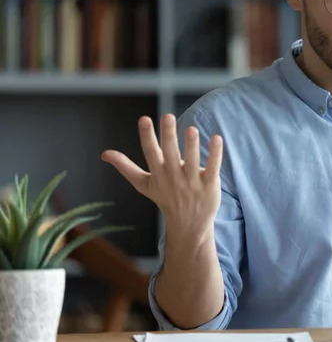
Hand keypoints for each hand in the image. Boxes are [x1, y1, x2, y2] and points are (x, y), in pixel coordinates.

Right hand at [101, 114, 222, 233]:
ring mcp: (192, 182)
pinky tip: (217, 138)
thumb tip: (104, 153)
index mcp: (158, 173)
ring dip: (191, 145)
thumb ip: (126, 167)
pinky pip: (212, 168)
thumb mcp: (143, 184)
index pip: (150, 152)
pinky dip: (215, 154)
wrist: (188, 225)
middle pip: (170, 153)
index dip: (147, 136)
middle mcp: (173, 176)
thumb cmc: (165, 198)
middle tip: (167, 116)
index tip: (144, 119)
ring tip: (191, 129)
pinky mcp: (209, 185)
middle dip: (168, 135)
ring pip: (191, 160)